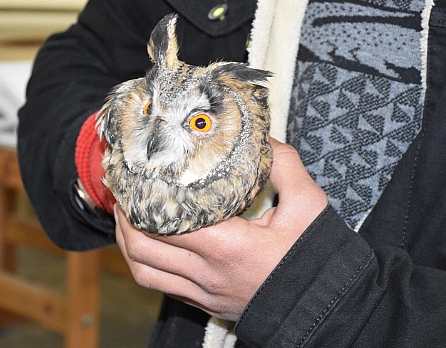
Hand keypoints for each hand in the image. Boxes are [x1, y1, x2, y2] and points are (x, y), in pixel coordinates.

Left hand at [114, 138, 327, 320]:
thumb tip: (260, 138)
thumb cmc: (316, 258)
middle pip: (144, 246)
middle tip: (121, 190)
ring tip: (123, 215)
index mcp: (230, 247)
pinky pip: (159, 286)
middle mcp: (209, 273)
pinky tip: (142, 244)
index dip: (141, 197)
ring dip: (126, 242)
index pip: (167, 220)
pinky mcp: (204, 303)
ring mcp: (204, 293)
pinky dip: (142, 263)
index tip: (133, 175)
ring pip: (144, 270)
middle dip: (124, 216)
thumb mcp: (308, 205)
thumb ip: (283, 165)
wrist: (324, 308)